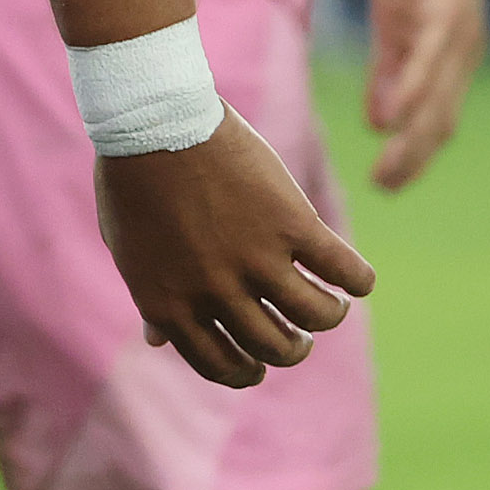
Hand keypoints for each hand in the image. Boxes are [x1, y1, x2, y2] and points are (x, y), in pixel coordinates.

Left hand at [95, 117, 375, 389]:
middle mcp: (215, 292)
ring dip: (329, 317)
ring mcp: (255, 259)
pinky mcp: (290, 224)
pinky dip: (359, 279)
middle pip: (273, 348)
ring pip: (316, 316)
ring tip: (333, 306)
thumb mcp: (128, 249)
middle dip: (293, 349)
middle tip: (302, 337)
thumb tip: (156, 339)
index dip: (245, 372)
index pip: (219, 365)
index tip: (259, 366)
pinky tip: (360, 279)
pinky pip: (342, 268)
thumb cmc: (133, 178)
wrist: (153, 117)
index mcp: (171, 305)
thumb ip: (151, 299)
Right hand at [364, 0, 485, 191]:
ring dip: (414, 138)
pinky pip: (431, 59)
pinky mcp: (447, 9)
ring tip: (389, 168)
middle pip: (442, 120)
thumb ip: (389, 70)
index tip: (389, 183)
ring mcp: (459, 34)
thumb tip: (380, 121)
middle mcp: (464, 55)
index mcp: (453, 61)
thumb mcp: (395, 22)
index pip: (437, 120)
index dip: (417, 154)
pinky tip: (395, 116)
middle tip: (384, 187)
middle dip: (414, 158)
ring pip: (438, 98)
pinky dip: (413, 90)